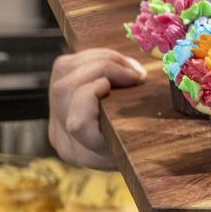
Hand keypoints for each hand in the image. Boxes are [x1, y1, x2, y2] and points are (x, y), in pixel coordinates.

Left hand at [49, 48, 146, 169]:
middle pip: (65, 90)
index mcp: (88, 154)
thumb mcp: (154, 140)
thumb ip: (147, 120)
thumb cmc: (151, 146)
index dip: (95, 94)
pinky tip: (114, 63)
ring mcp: (56, 118)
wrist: (130, 155)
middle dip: (103, 66)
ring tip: (127, 64)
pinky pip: (65, 67)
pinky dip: (92, 56)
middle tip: (135, 70)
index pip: (77, 123)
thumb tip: (144, 80)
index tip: (129, 82)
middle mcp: (64, 138)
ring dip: (99, 57)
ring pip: (62, 71)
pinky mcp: (57, 99)